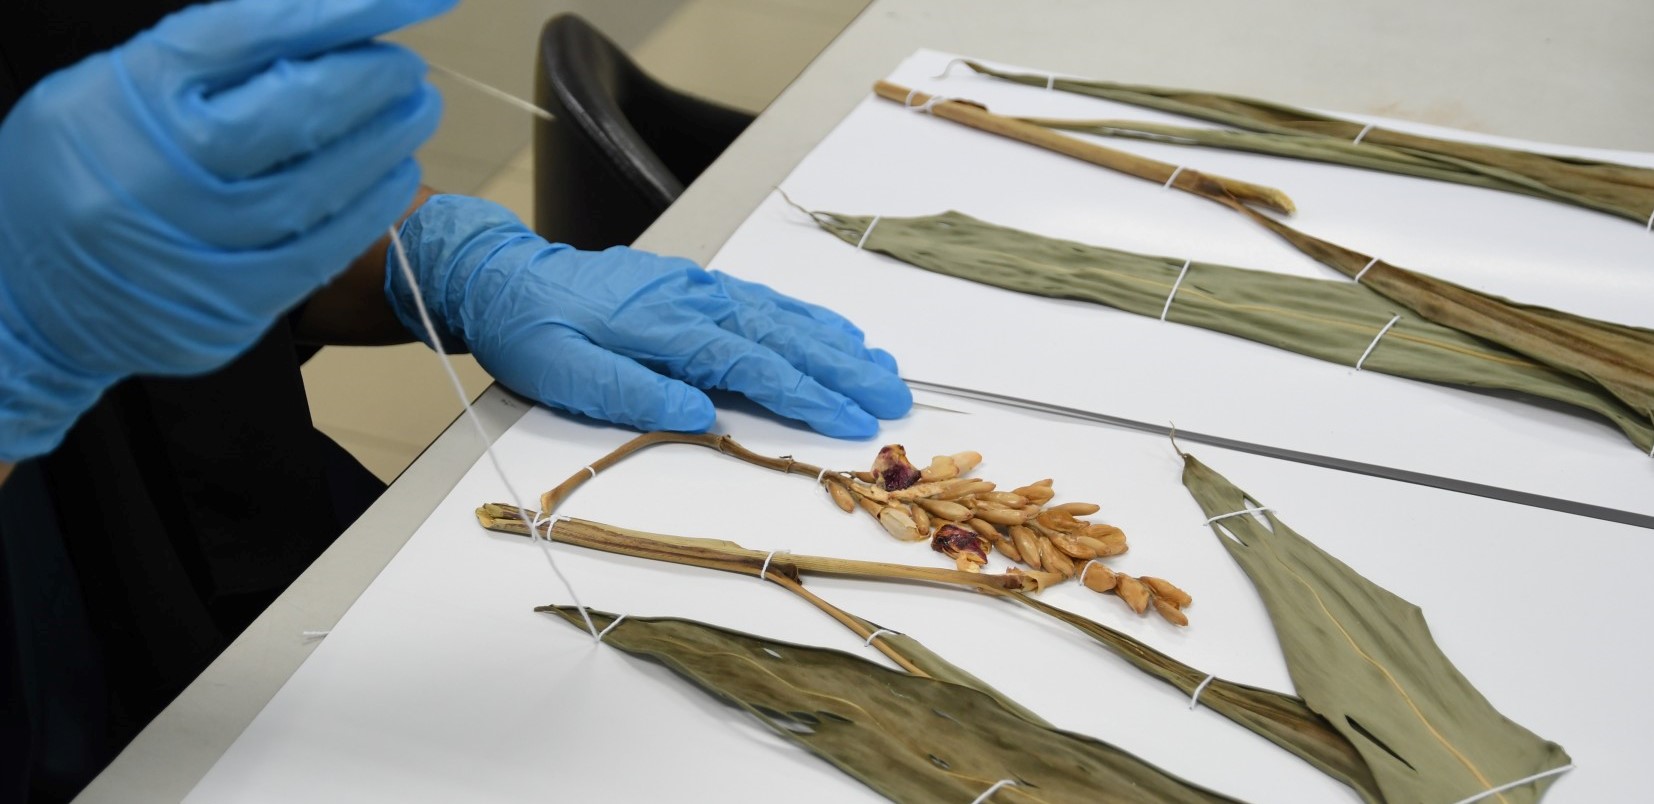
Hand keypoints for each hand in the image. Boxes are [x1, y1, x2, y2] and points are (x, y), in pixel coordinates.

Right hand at [0, 0, 454, 460]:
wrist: (25, 301)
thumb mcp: (115, 90)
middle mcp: (159, 170)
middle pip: (296, 109)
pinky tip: (397, 173)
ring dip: (385, 140)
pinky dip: (370, 205)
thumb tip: (325, 24)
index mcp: (128, 97)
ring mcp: (194, 243)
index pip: (253, 31)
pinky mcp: (227, 303)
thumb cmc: (84, 175)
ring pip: (319, 184)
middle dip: (371, 79)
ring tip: (416, 109)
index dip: (343, 9)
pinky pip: (320, 249)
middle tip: (406, 65)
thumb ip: (210, 59)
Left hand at [388, 196, 911, 437]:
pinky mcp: (694, 284)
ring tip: (882, 368)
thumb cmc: (529, 331)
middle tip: (895, 398)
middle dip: (844, 370)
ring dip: (836, 344)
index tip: (853, 423)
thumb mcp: (562, 373)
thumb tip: (699, 412)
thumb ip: (632, 392)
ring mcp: (698, 287)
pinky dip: (807, 316)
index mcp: (666, 326)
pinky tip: (834, 332)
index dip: (808, 397)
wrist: (501, 276)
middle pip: (785, 337)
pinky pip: (764, 300)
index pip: (754, 366)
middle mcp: (694, 299)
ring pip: (782, 315)